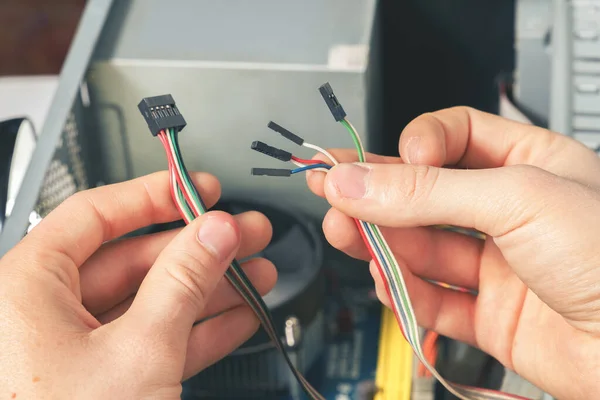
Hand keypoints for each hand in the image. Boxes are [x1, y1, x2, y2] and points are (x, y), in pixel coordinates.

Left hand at [0, 172, 275, 398]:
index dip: (154, 196)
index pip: (96, 215)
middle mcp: (42, 315)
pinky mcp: (101, 382)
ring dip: (207, 289)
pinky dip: (195, 329)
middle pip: (133, 259)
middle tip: (243, 233)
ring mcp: (75, 352)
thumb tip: (213, 232)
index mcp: (25, 288)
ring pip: (149, 302)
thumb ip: (182, 281)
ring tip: (255, 274)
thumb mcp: (139, 349)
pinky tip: (235, 315)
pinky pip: (152, 340)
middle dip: (198, 248)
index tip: (196, 188)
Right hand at [307, 107, 599, 399]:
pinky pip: (433, 298)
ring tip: (346, 235)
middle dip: (377, 195)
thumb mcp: (515, 200)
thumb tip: (355, 181)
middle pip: (425, 195)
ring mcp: (499, 265)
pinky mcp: (490, 315)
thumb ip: (425, 192)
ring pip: (421, 248)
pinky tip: (388, 281)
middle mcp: (511, 213)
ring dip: (381, 243)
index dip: (415, 146)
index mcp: (531, 164)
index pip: (452, 138)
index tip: (387, 160)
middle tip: (333, 194)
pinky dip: (405, 292)